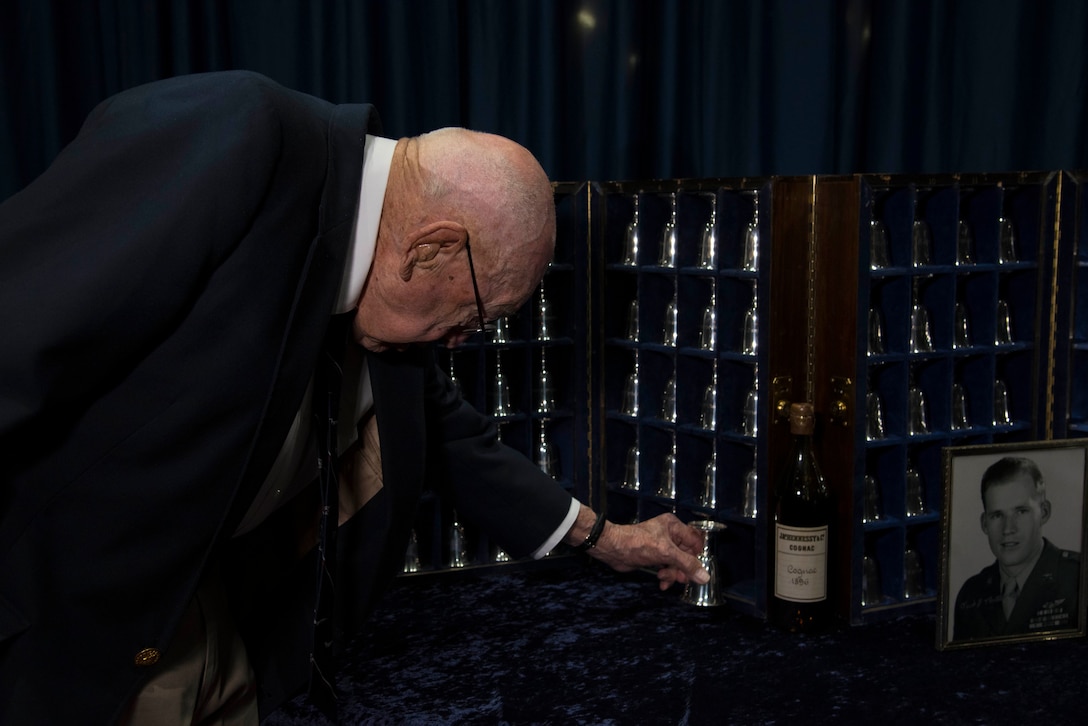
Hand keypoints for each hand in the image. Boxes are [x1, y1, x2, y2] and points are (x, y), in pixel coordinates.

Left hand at [567, 506, 708, 590]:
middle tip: (680, 580)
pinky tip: (661, 583)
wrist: (613, 549)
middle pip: (686, 555)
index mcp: (674, 526)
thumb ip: (687, 564)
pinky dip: (666, 576)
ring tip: (664, 579)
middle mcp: (669, 534)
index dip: (696, 557)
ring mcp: (661, 546)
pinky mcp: (654, 556)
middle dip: (682, 569)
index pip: (695, 542)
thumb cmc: (638, 544)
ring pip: (676, 563)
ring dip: (673, 574)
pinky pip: (667, 568)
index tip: (695, 571)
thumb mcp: (666, 553)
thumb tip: (705, 577)